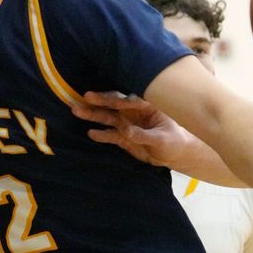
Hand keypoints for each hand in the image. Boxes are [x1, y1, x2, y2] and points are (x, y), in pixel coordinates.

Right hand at [72, 91, 190, 166]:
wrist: (175, 154)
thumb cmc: (174, 141)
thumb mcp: (162, 139)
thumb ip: (144, 135)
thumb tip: (126, 131)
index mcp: (147, 106)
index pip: (129, 101)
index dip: (114, 99)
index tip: (100, 97)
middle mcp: (134, 112)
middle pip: (114, 105)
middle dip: (100, 101)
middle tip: (83, 97)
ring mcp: (128, 124)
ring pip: (109, 118)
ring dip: (94, 115)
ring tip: (77, 111)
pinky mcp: (124, 137)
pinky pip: (110, 134)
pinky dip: (101, 134)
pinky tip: (90, 133)